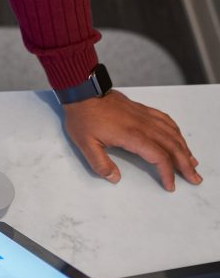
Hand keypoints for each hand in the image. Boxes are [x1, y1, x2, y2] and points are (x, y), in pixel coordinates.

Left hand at [63, 89, 200, 190]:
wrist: (83, 92)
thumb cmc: (83, 118)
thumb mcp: (85, 144)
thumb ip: (100, 163)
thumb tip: (114, 178)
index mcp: (132, 136)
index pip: (158, 157)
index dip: (167, 173)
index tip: (170, 185)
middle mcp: (144, 125)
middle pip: (173, 146)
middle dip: (185, 164)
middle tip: (194, 178)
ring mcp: (144, 116)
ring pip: (172, 133)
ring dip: (185, 149)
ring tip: (192, 162)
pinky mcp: (142, 110)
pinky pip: (166, 120)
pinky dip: (176, 131)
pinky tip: (179, 138)